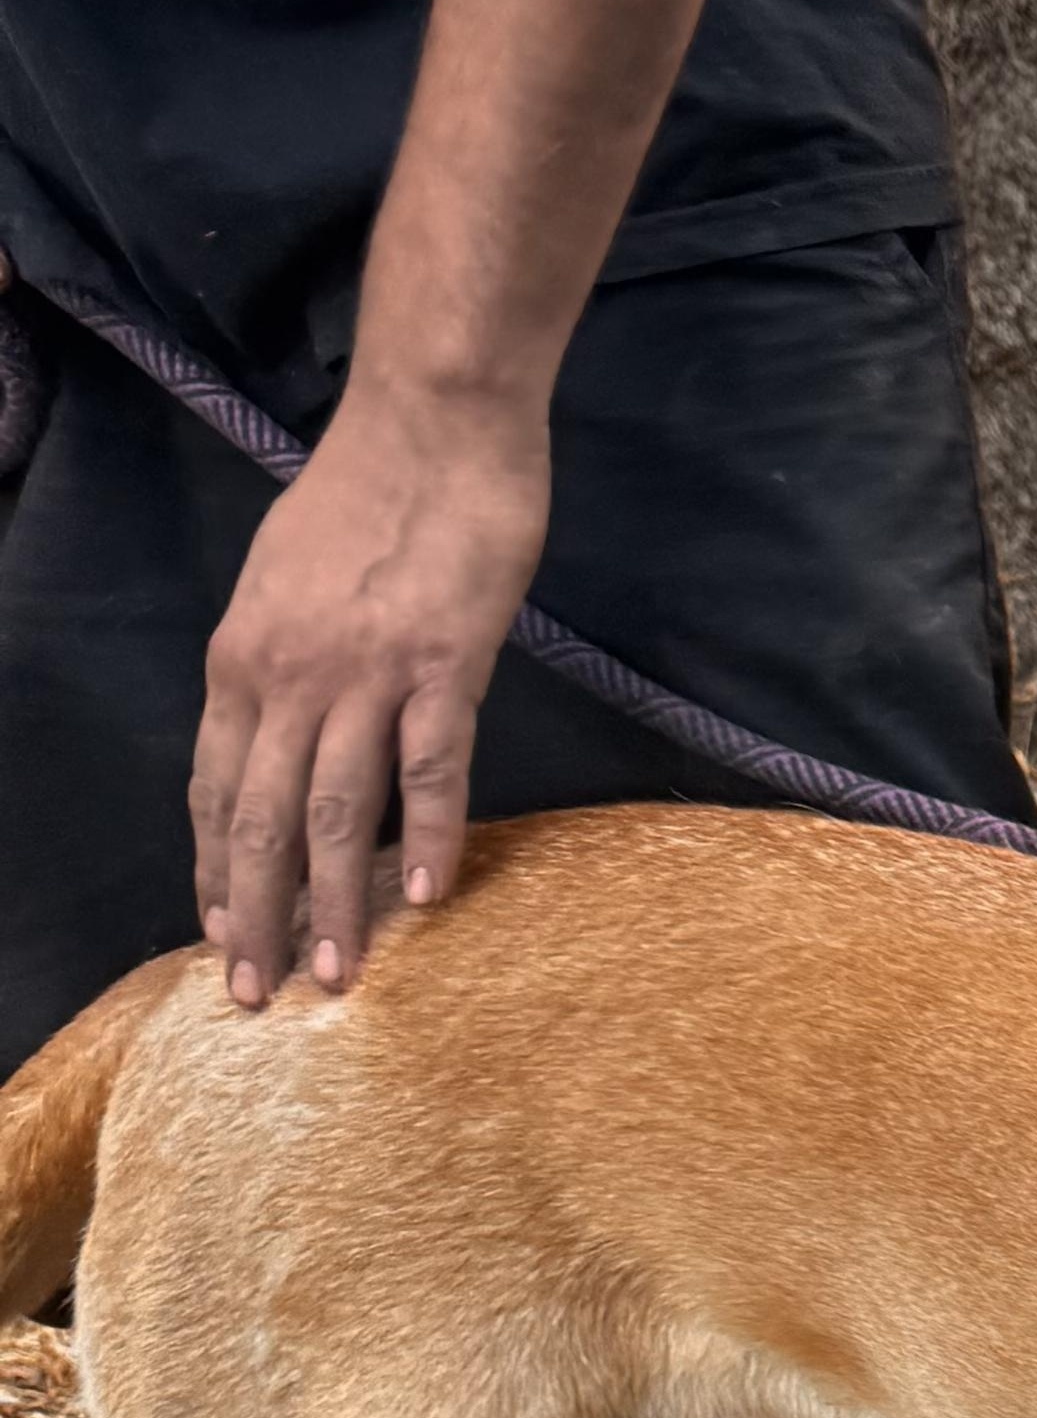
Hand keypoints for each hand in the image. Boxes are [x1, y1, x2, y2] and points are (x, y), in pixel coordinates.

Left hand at [191, 393, 548, 1004]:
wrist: (435, 421)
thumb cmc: (369, 492)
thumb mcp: (286, 579)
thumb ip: (280, 658)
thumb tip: (287, 723)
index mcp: (241, 657)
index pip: (212, 788)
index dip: (215, 873)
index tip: (224, 938)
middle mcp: (287, 676)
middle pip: (258, 820)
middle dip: (257, 917)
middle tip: (261, 996)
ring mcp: (366, 675)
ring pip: (333, 812)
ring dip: (335, 904)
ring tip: (341, 977)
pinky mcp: (444, 666)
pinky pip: (430, 769)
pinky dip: (426, 838)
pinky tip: (428, 897)